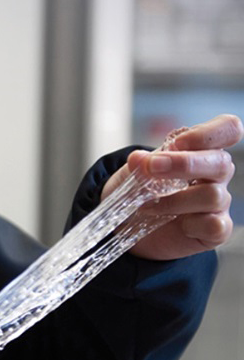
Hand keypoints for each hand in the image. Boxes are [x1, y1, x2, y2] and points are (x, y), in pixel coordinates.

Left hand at [101, 114, 240, 260]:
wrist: (131, 224)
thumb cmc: (142, 190)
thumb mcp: (135, 172)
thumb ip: (140, 164)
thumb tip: (138, 158)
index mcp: (204, 151)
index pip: (228, 129)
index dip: (208, 133)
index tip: (177, 142)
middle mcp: (217, 175)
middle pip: (221, 162)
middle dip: (184, 164)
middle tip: (152, 168)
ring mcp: (218, 203)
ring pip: (213, 195)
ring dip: (174, 200)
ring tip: (147, 205)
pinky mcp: (216, 230)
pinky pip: (215, 226)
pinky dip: (191, 224)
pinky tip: (175, 224)